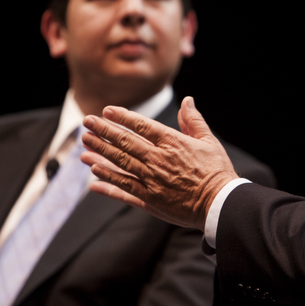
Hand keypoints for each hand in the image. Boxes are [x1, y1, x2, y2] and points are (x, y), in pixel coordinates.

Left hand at [80, 97, 238, 229]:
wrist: (220, 204)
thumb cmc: (217, 171)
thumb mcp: (209, 141)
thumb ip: (193, 121)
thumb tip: (187, 101)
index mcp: (173, 143)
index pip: (141, 126)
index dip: (122, 117)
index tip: (106, 111)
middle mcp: (158, 160)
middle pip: (125, 143)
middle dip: (103, 132)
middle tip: (86, 123)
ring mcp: (152, 182)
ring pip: (119, 165)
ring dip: (100, 155)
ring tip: (84, 147)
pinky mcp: (150, 201)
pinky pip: (124, 191)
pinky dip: (108, 185)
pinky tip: (93, 179)